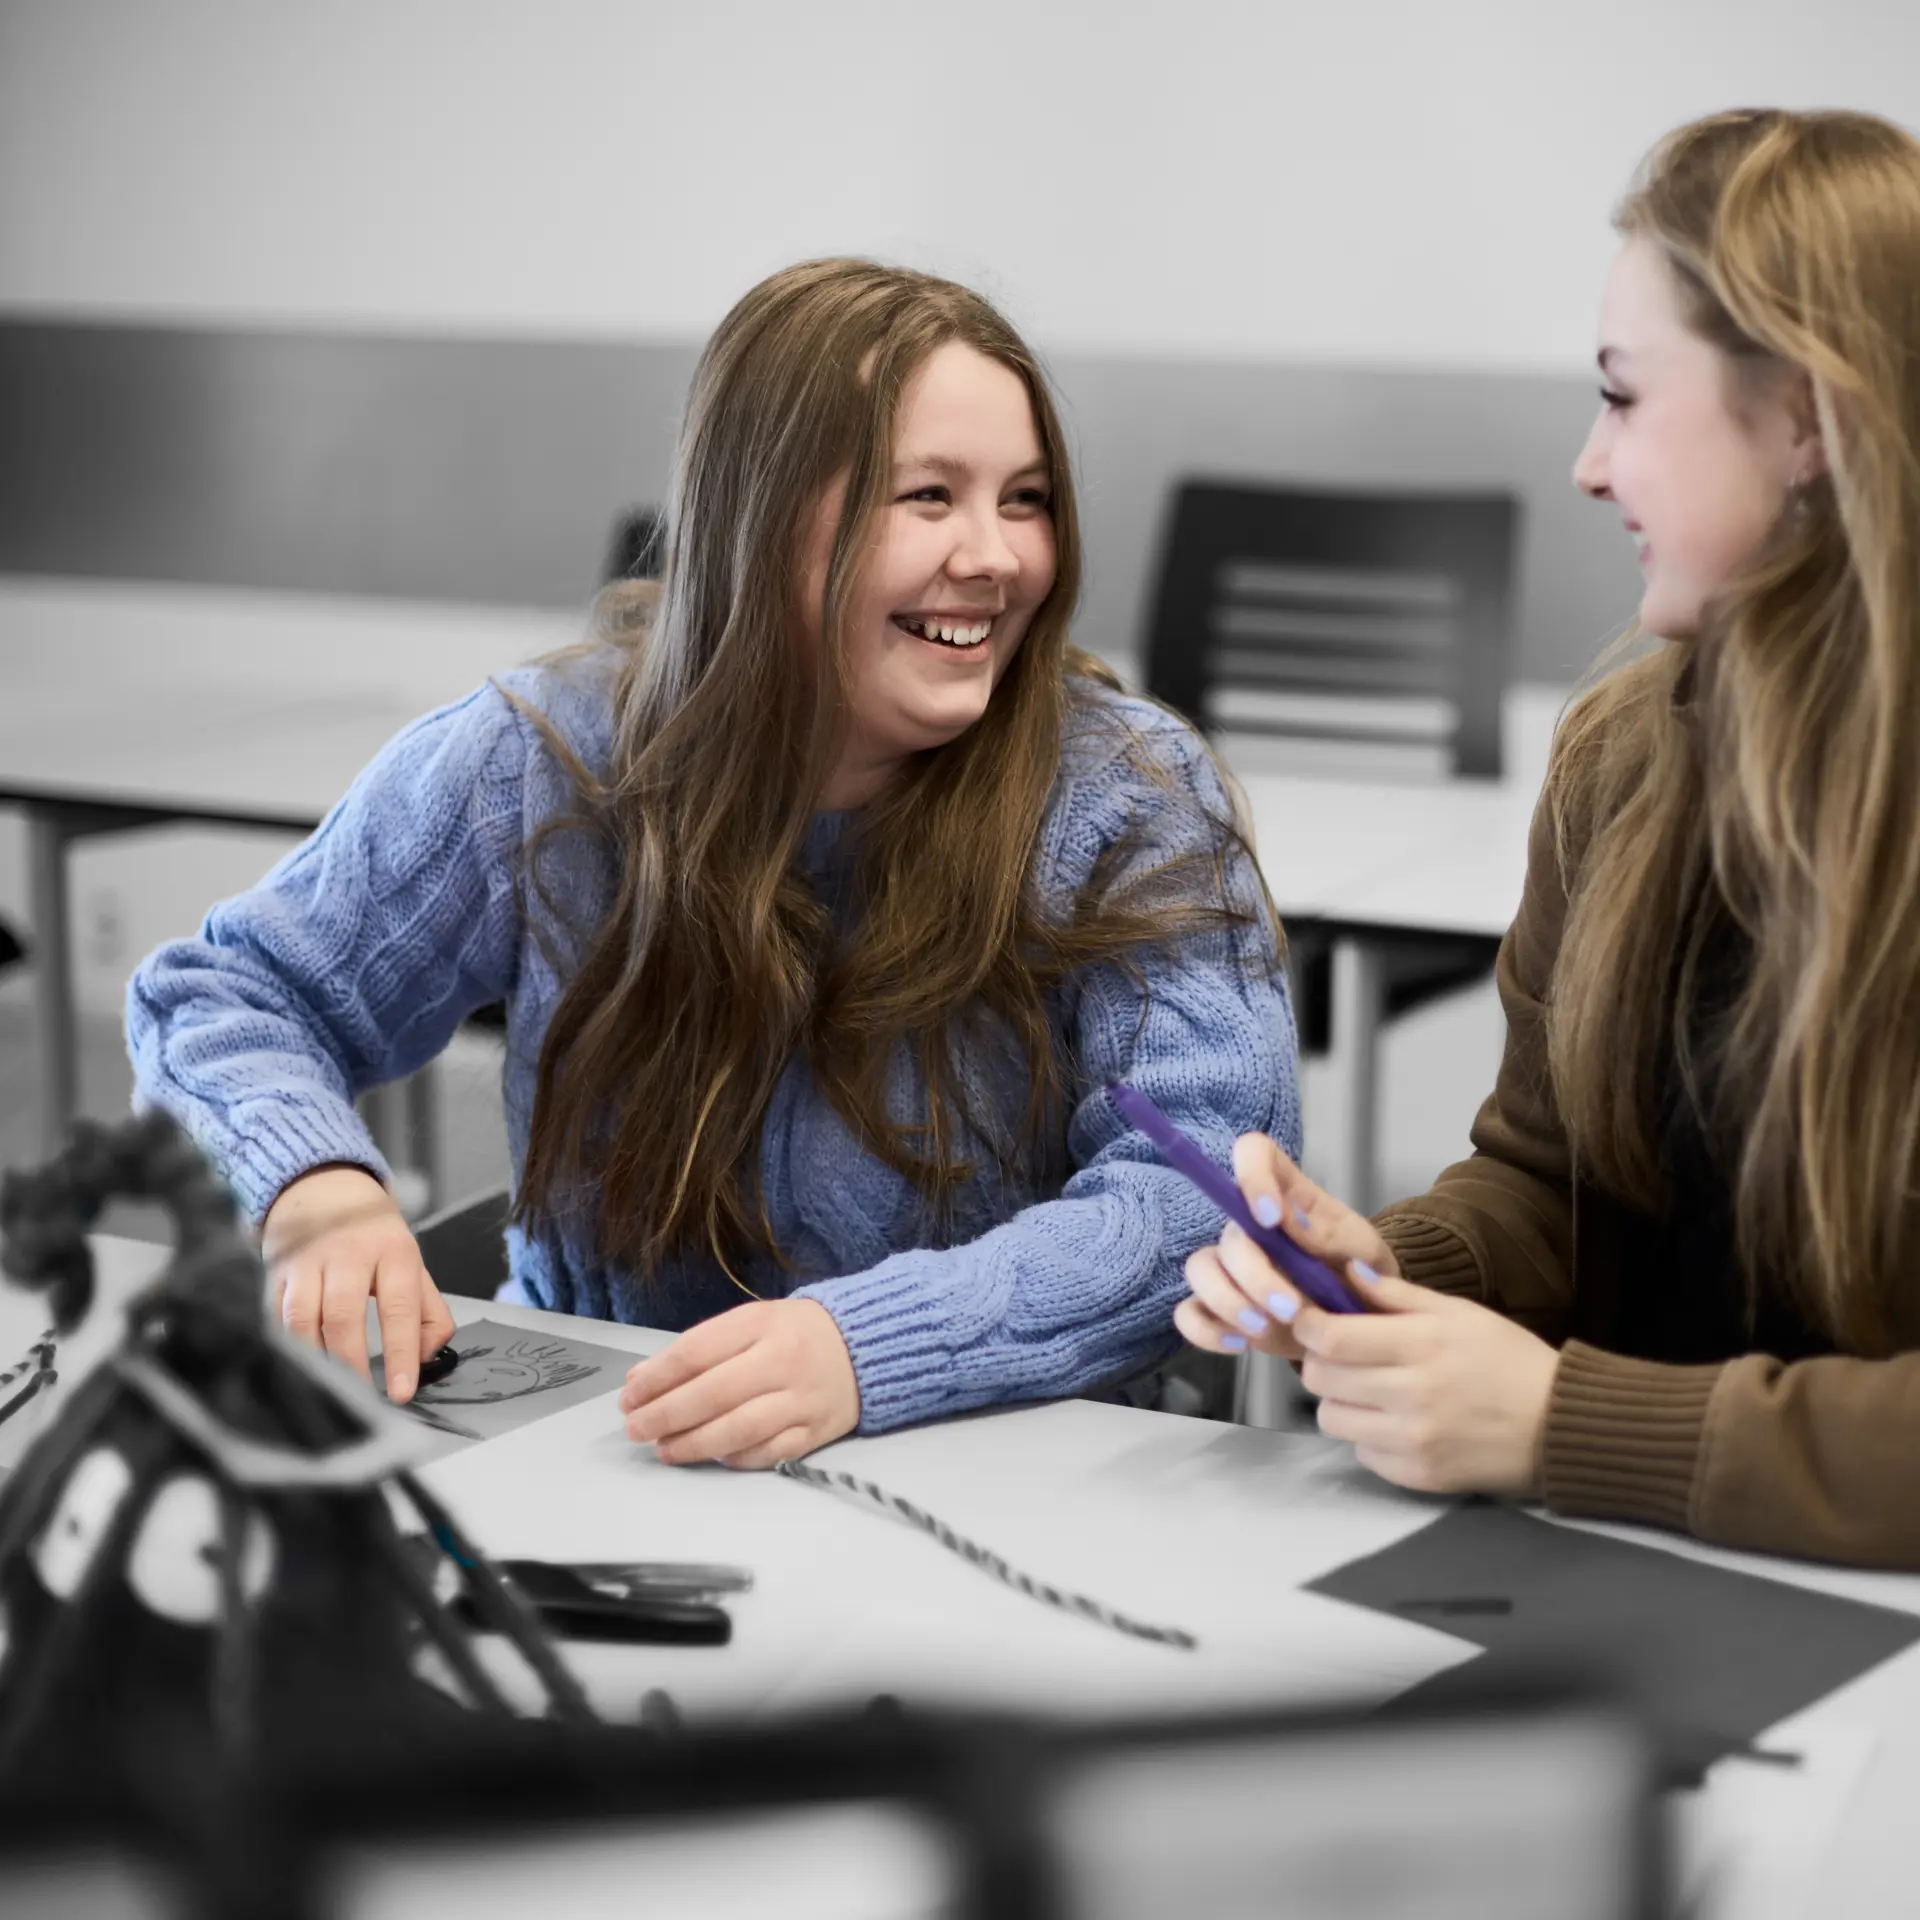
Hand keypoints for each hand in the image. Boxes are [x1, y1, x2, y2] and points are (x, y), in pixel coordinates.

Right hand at [262, 1165, 453, 1402]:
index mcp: (392, 1252)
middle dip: (350, 1364)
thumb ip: (429, 1311)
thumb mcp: (412, 1263)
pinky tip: (296, 1366)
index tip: (401, 1392)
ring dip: (314, 1359)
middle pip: (343, 1315)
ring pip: (302, 1319)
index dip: (401, 1354)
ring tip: (328, 1389)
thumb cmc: (373, 1235)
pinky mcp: (276, 1272)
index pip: (400, 1308)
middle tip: (360, 1400)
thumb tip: (430, 1354)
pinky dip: (285, 1346)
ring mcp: (307, 1262)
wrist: (326, 1187)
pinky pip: (275, 1317)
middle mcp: (347, 1254)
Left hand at [618, 1298, 859, 1468]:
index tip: (629, 1396)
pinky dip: (734, 1458)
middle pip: (712, 1394)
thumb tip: (642, 1378)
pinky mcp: (816, 1432)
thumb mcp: (751, 1322)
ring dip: (693, 1444)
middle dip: (664, 1415)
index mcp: (762, 1324)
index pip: (694, 1353)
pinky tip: (711, 1457)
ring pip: (737, 1429)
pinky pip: (767, 1453)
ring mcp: (801, 1399)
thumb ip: (699, 1347)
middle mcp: (782, 1360)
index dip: (655, 1379)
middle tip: (636, 1428)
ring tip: (664, 1448)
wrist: (867, 1344)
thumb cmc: (799, 1333)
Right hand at [1174, 1131, 1399, 1360]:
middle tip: (1291, 1309)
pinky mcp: (1220, 1307)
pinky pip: (1189, 1313)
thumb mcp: (1365, 1251)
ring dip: (1228, 1303)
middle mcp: (1249, 1225)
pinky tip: (1240, 1344)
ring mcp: (1230, 1266)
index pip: (1253, 1153)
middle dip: (1255, 1276)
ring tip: (1264, 1330)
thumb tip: (1287, 1216)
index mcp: (1288, 1194)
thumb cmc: (1362, 1274)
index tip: (1269, 1218)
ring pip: (1200, 1270)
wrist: (1362, 1325)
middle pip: (1228, 1234)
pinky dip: (1206, 1330)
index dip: (1251, 1175)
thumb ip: (1331, 1234)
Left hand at [1295, 1265, 1557, 1497]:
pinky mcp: (1419, 1475)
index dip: (1307, 1326)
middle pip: (1323, 1379)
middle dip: (1322, 1362)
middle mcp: (1413, 1395)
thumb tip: (1347, 1273)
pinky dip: (1368, 1436)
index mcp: (1423, 1345)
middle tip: (1342, 1356)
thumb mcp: (1460, 1313)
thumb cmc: (1510, 1360)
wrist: (1560, 1426)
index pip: (1332, 1338)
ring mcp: (1414, 1441)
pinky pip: (1362, 1454)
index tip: (1307, 1320)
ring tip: (1369, 1391)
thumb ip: (1399, 1294)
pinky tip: (1395, 1422)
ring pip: (1332, 1419)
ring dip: (1340, 1402)